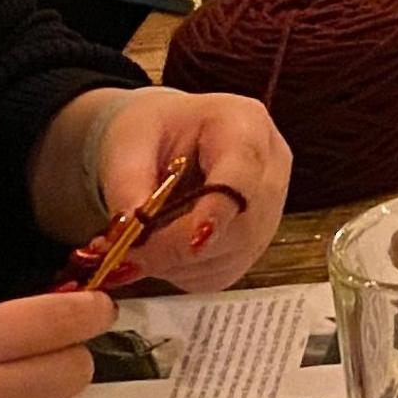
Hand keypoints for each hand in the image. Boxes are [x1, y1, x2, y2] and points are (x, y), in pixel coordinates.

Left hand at [82, 86, 290, 292]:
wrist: (163, 139)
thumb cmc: (151, 132)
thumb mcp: (127, 142)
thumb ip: (126, 183)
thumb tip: (126, 231)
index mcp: (246, 125)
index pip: (243, 176)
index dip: (218, 213)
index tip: (189, 243)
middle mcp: (270, 168)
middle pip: (241, 226)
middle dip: (181, 247)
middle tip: (128, 253)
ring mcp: (269, 209)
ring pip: (231, 255)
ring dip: (178, 262)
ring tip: (137, 246)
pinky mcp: (254, 243)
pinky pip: (222, 271)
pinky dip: (184, 271)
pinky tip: (161, 249)